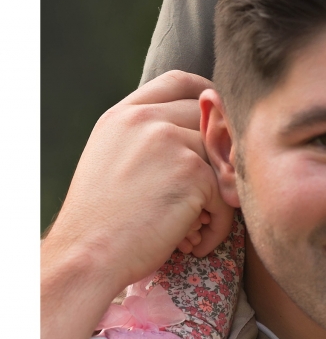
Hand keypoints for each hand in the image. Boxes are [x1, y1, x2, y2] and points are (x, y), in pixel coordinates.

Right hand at [41, 71, 233, 338]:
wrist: (85, 256)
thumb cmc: (99, 222)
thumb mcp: (111, 158)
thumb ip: (146, 135)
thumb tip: (200, 124)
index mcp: (124, 114)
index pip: (178, 81)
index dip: (206, 94)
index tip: (217, 119)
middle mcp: (145, 119)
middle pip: (210, 116)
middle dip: (218, 153)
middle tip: (204, 199)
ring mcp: (170, 141)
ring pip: (222, 159)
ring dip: (216, 197)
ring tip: (190, 231)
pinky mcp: (193, 171)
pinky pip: (227, 195)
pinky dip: (217, 225)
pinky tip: (192, 245)